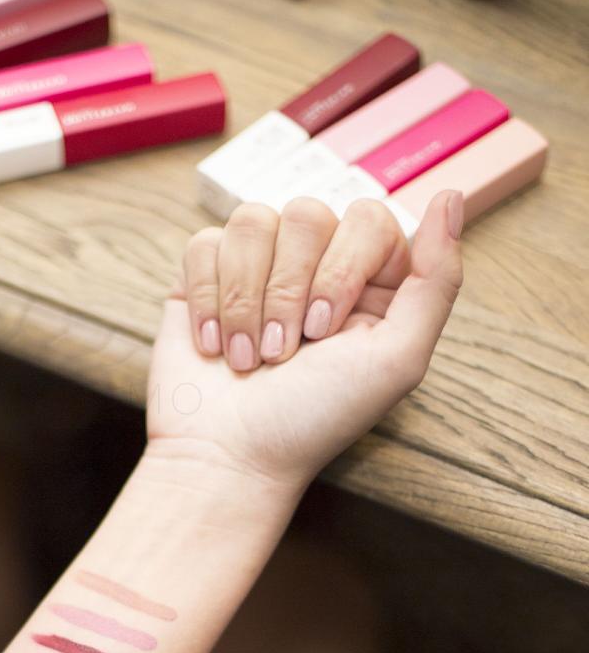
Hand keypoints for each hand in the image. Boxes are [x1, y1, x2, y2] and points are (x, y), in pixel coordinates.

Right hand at [147, 193, 463, 494]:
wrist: (226, 454)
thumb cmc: (313, 418)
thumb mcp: (396, 359)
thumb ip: (436, 281)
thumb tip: (449, 198)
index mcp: (370, 281)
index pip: (367, 218)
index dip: (341, 268)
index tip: (323, 333)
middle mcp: (314, 265)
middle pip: (306, 213)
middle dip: (287, 289)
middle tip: (281, 353)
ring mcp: (257, 267)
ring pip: (251, 221)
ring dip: (244, 298)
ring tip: (244, 356)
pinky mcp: (204, 277)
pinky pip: (205, 243)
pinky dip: (207, 298)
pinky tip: (213, 344)